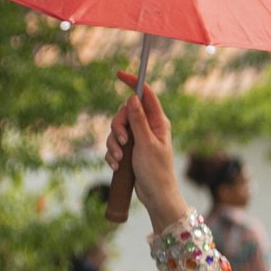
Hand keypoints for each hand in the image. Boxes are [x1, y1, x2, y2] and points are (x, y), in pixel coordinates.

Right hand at [104, 74, 190, 229]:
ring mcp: (138, 139)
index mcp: (158, 123)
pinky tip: (118, 166)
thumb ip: (138, 121)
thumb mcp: (146, 144)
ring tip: (121, 159)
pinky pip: (113, 145)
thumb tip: (133, 97)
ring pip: (115, 130)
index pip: (146, 95)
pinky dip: (112, 155)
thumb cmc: (157, 171)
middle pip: (123, 113)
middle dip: (117, 127)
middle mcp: (148, 128)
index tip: (119, 74)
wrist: (155, 196)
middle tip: (123, 142)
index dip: (133, 83)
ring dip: (113, 145)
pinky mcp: (130, 151)